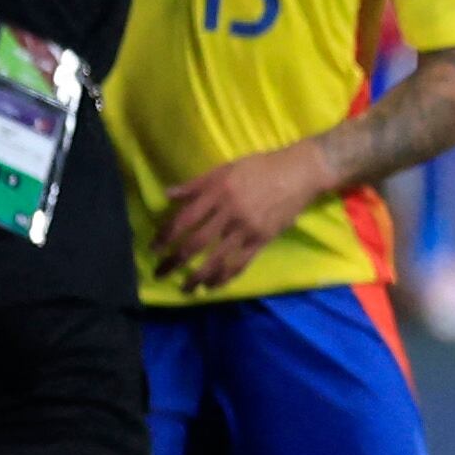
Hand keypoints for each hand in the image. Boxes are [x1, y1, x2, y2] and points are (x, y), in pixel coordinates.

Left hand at [150, 143, 324, 291]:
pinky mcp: (263, 239)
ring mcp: (247, 228)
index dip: (166, 236)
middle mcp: (229, 213)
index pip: (184, 219)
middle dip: (175, 261)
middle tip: (159, 274)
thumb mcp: (224, 169)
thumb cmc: (259, 167)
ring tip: (185, 288)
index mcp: (217, 193)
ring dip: (198, 276)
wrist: (301, 172)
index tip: (153, 249)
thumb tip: (167, 194)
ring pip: (217, 258)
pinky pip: (241, 263)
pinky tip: (212, 286)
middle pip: (196, 243)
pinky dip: (225, 277)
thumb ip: (196, 184)